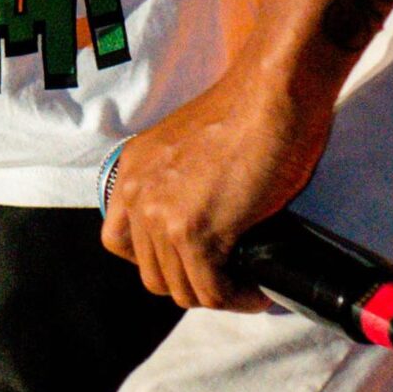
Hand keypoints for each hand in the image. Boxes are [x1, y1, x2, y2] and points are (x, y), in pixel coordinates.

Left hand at [101, 45, 336, 311]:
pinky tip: (257, 293)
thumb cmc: (249, 109)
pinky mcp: (195, 233)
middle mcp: (136, 194)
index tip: (191, 263)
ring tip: (247, 288)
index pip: (119, 243)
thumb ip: (179, 183)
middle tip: (228, 279)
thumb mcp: (188, 147)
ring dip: (217, 296)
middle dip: (191, 283)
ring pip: (182, 289)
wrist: (273, 92)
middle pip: (151, 274)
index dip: (157, 262)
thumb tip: (205, 223)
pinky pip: (211, 291)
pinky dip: (237, 300)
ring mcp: (161, 216)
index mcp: (131, 170)